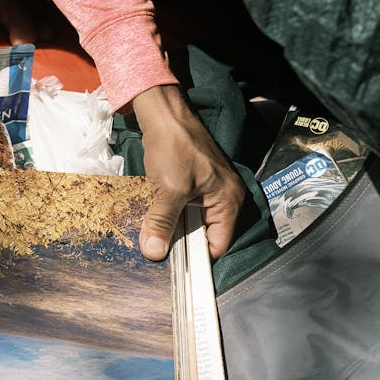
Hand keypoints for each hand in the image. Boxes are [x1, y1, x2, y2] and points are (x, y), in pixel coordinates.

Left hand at [133, 85, 245, 261]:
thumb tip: (154, 253)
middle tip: (156, 251)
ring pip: (189, 222)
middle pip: (202, 235)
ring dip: (170, 228)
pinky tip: (152, 218)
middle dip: (179, 243)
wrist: (163, 112)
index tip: (173, 268)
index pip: (218, 245)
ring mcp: (207, 190)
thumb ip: (162, 222)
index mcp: (228, 201)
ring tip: (152, 235)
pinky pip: (181, 208)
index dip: (196, 258)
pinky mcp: (191, 183)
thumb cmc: (174, 145)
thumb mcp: (168, 188)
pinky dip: (167, 214)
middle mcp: (223, 198)